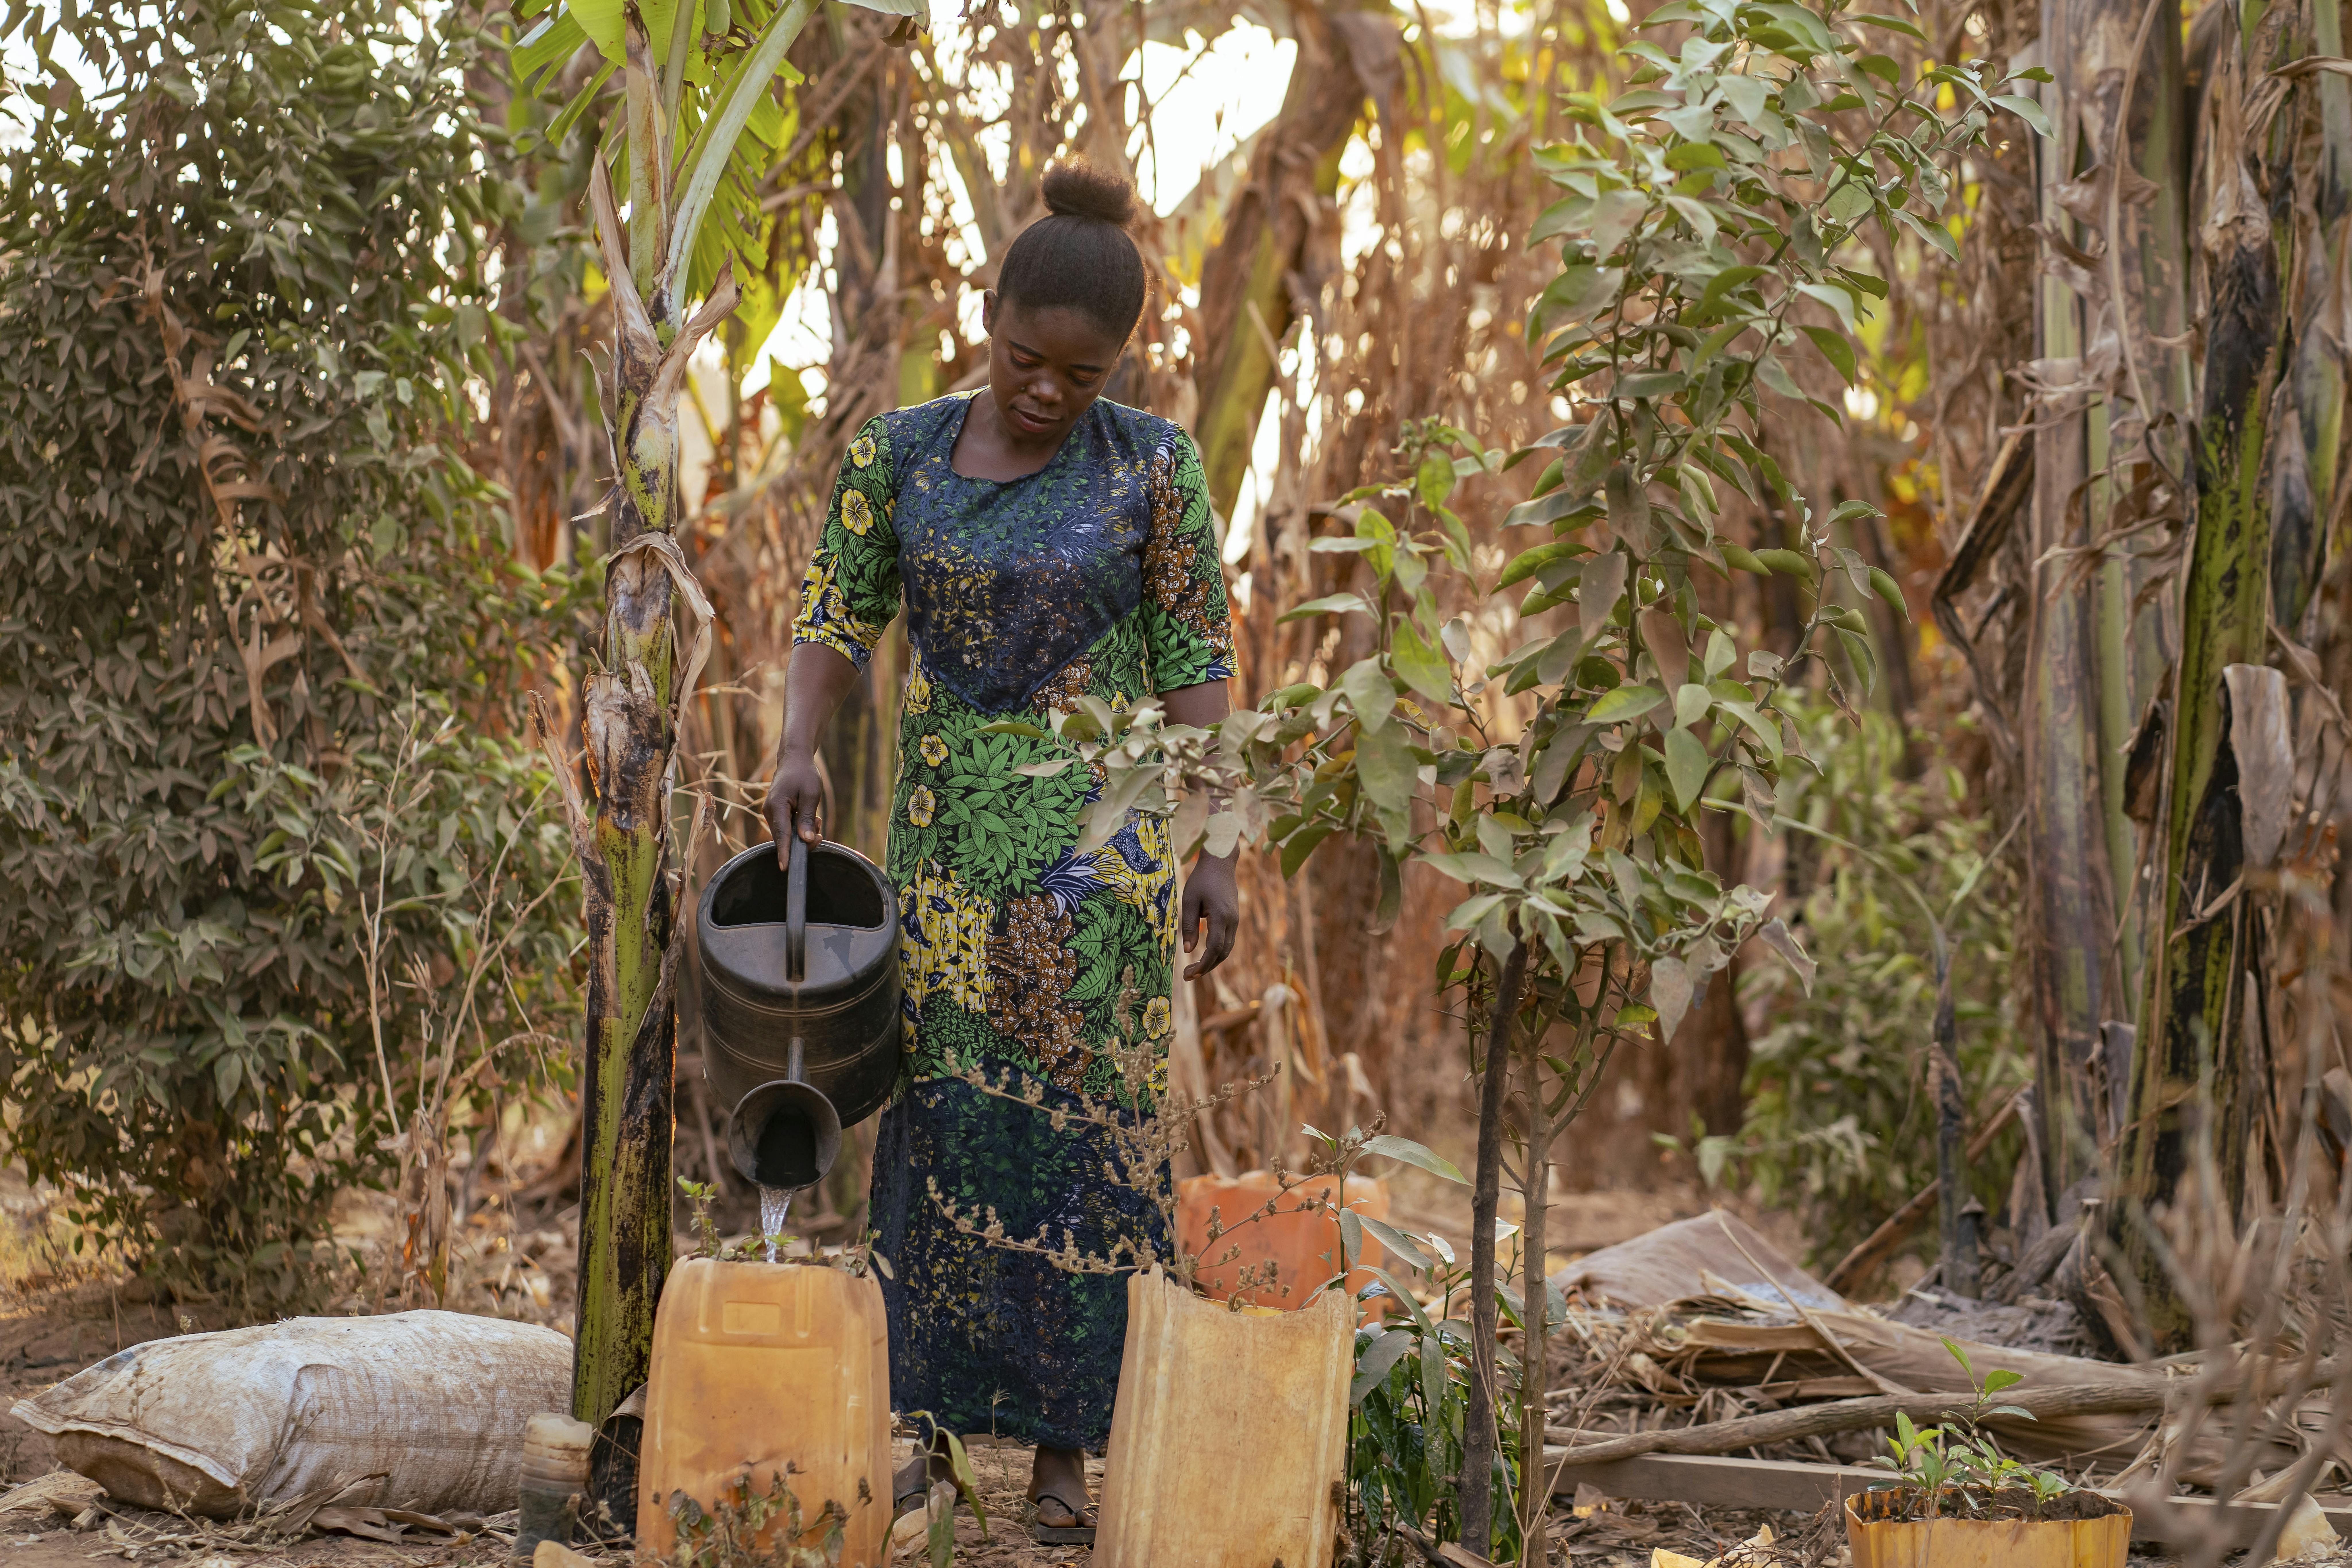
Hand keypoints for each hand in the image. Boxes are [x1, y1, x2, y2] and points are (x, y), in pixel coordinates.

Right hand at [765, 750, 825, 863]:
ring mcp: (771, 813)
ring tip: (817, 820)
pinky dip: (799, 828)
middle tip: (820, 834)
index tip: (785, 868)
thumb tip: (806, 840)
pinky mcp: (776, 814)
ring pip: (786, 835)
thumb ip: (807, 818)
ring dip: (803, 834)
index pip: (781, 835)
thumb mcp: (811, 795)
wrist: (794, 760)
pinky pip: (787, 828)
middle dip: (802, 842)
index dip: (784, 853)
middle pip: (784, 838)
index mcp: (777, 806)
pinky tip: (812, 820)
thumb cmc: (804, 774)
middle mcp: (770, 812)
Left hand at [1180, 855, 1237, 980]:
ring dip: (1212, 961)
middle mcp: (1232, 921)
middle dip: (1207, 967)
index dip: (1204, 964)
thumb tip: (1188, 950)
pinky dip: (1217, 952)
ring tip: (1194, 968)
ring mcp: (1235, 920)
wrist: (1221, 863)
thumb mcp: (1189, 900)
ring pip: (1227, 949)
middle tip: (1188, 975)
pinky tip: (1204, 954)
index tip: (1190, 974)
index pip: (1214, 948)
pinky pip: (1227, 940)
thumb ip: (1189, 926)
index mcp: (1221, 916)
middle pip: (1223, 953)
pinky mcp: (1234, 918)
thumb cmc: (1202, 879)